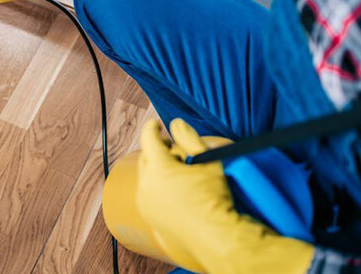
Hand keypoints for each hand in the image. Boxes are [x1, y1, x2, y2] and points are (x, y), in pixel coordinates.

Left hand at [136, 119, 314, 273]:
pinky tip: (173, 191)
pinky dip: (156, 188)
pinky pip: (147, 194)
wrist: (216, 236)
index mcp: (158, 168)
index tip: (156, 124)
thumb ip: (189, 138)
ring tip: (178, 173)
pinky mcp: (148, 216)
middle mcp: (146, 184)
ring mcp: (144, 202)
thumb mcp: (206, 160)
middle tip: (174, 150)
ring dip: (157, 170)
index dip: (152, 128)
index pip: (148, 138)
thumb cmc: (214, 197)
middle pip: (146, 157)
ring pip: (146, 176)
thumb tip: (176, 124)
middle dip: (157, 150)